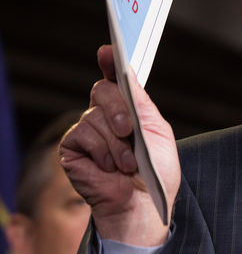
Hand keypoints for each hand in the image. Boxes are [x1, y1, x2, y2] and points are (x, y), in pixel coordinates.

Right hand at [59, 45, 180, 245]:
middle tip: (129, 130)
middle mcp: (106, 115)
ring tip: (127, 163)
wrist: (143, 203)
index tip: (108, 50)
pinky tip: (110, 167)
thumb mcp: (156, 130)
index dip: (110, 62)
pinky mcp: (73, 149)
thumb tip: (125, 71)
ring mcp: (88, 131)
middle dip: (118, 109)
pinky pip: (82, 134)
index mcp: (129, 108)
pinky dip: (101, 150)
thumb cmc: (156, 170)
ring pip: (94, 116)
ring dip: (116, 141)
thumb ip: (139, 101)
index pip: (116, 78)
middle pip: (102, 90)